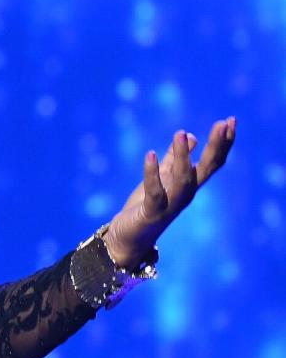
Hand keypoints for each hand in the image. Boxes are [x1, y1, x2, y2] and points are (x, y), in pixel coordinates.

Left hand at [104, 116, 236, 266]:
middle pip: (206, 169)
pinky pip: (155, 193)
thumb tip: (190, 136)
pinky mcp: (152, 213)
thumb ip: (173, 159)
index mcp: (188, 185)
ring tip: (180, 133)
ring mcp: (170, 205)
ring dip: (182, 157)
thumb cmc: (145, 206)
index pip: (212, 162)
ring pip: (183, 180)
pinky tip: (150, 155)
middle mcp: (185, 195)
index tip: (230, 121)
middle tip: (223, 124)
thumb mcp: (160, 177)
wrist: (127, 236)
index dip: (222, 143)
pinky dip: (152, 174)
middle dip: (216, 147)